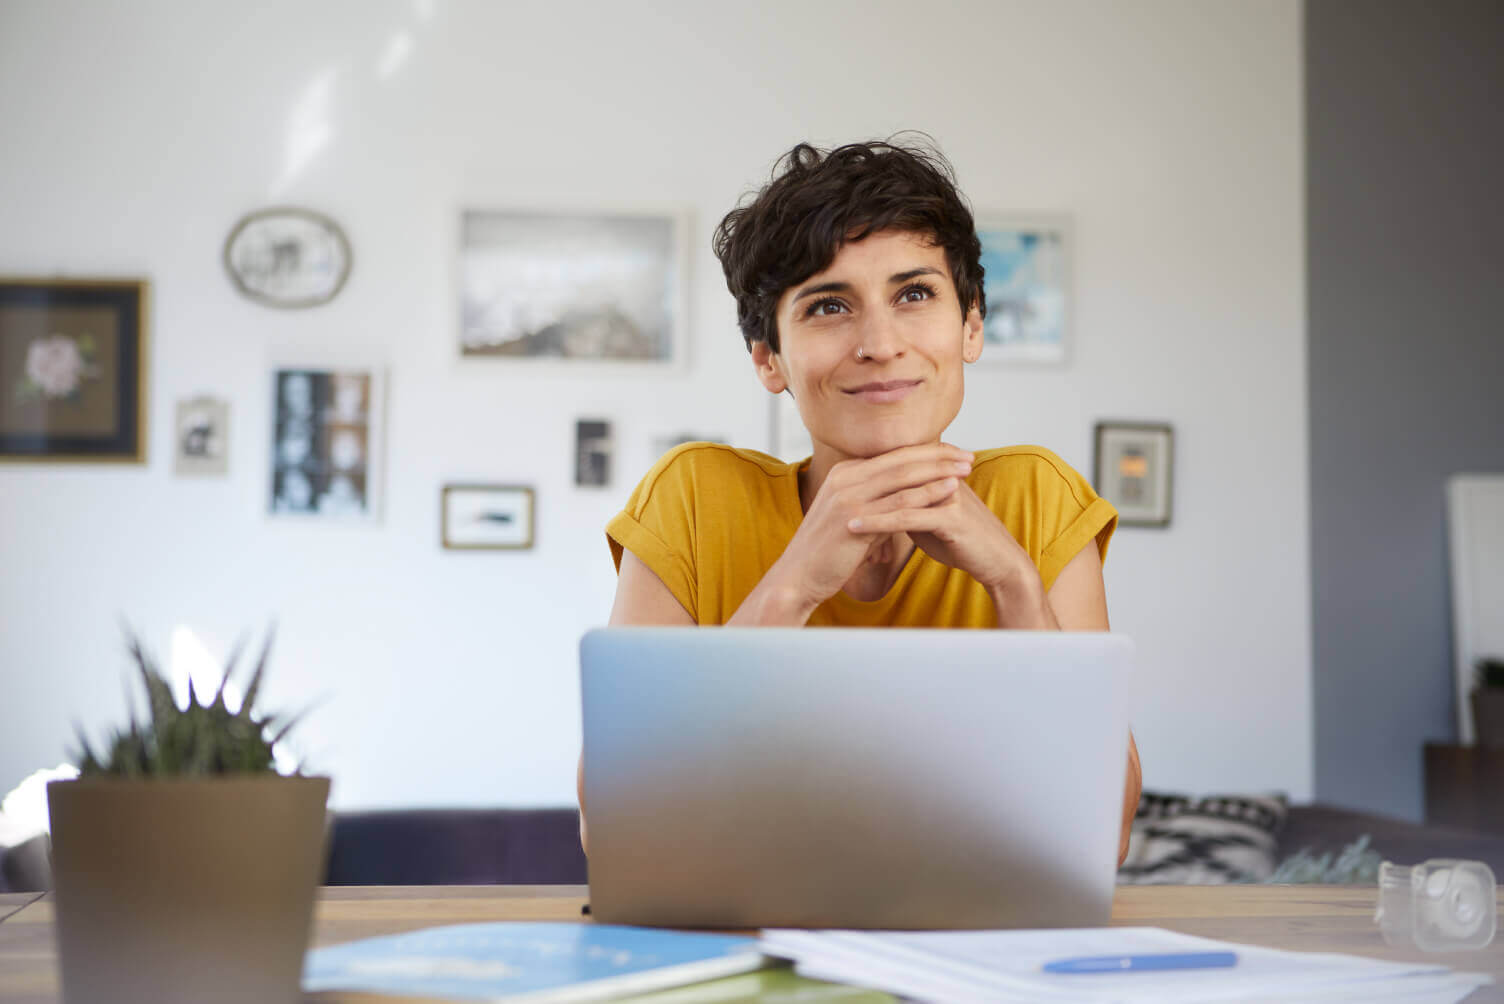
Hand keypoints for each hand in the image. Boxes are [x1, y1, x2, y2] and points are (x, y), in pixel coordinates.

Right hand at [766, 443, 974, 610]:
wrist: (798, 576)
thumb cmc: (827, 551)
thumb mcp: (851, 516)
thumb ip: (873, 501)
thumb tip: (901, 498)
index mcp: (843, 473)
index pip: (892, 455)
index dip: (925, 452)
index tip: (952, 452)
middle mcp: (845, 477)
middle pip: (900, 459)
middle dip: (938, 455)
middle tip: (967, 455)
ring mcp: (848, 496)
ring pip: (903, 476)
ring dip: (939, 470)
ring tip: (966, 468)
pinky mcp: (854, 518)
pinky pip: (899, 502)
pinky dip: (928, 493)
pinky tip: (951, 491)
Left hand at [847, 479, 1033, 594]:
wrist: (996, 561)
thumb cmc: (963, 541)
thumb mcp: (928, 520)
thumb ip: (906, 506)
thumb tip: (881, 503)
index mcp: (937, 474)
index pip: (894, 465)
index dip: (865, 473)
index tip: (832, 482)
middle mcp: (942, 477)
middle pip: (892, 472)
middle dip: (857, 483)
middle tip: (823, 491)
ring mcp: (947, 494)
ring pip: (896, 493)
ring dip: (862, 501)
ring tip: (830, 509)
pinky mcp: (950, 517)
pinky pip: (906, 517)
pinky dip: (877, 522)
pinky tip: (854, 527)